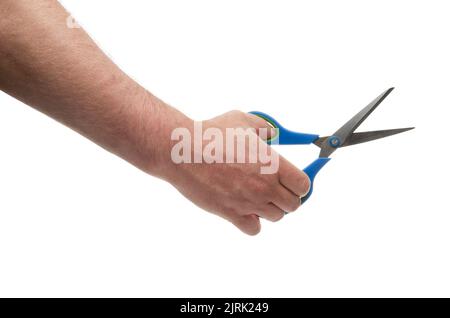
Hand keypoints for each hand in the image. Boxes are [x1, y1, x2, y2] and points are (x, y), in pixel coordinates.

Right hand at [162, 110, 310, 234]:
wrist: (183, 152)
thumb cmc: (212, 134)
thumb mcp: (243, 121)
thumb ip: (265, 129)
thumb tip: (273, 134)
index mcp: (272, 164)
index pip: (303, 185)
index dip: (301, 182)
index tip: (294, 179)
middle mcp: (265, 187)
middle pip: (293, 205)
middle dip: (288, 196)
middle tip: (278, 188)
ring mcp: (249, 203)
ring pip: (276, 217)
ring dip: (271, 208)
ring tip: (259, 196)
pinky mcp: (231, 214)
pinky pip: (254, 229)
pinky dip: (253, 222)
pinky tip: (245, 209)